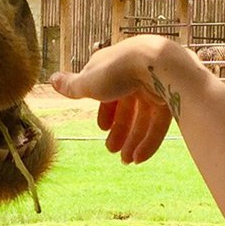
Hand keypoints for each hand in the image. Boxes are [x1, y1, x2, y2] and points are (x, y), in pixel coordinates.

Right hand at [50, 36, 177, 164]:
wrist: (159, 64)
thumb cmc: (118, 69)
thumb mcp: (88, 81)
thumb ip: (71, 86)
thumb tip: (51, 78)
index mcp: (115, 66)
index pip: (109, 90)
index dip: (105, 110)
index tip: (102, 128)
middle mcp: (136, 74)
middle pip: (127, 107)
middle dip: (119, 131)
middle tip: (112, 151)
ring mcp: (156, 85)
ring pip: (143, 117)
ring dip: (133, 141)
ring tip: (126, 161)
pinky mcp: (172, 97)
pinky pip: (159, 123)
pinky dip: (149, 141)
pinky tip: (140, 159)